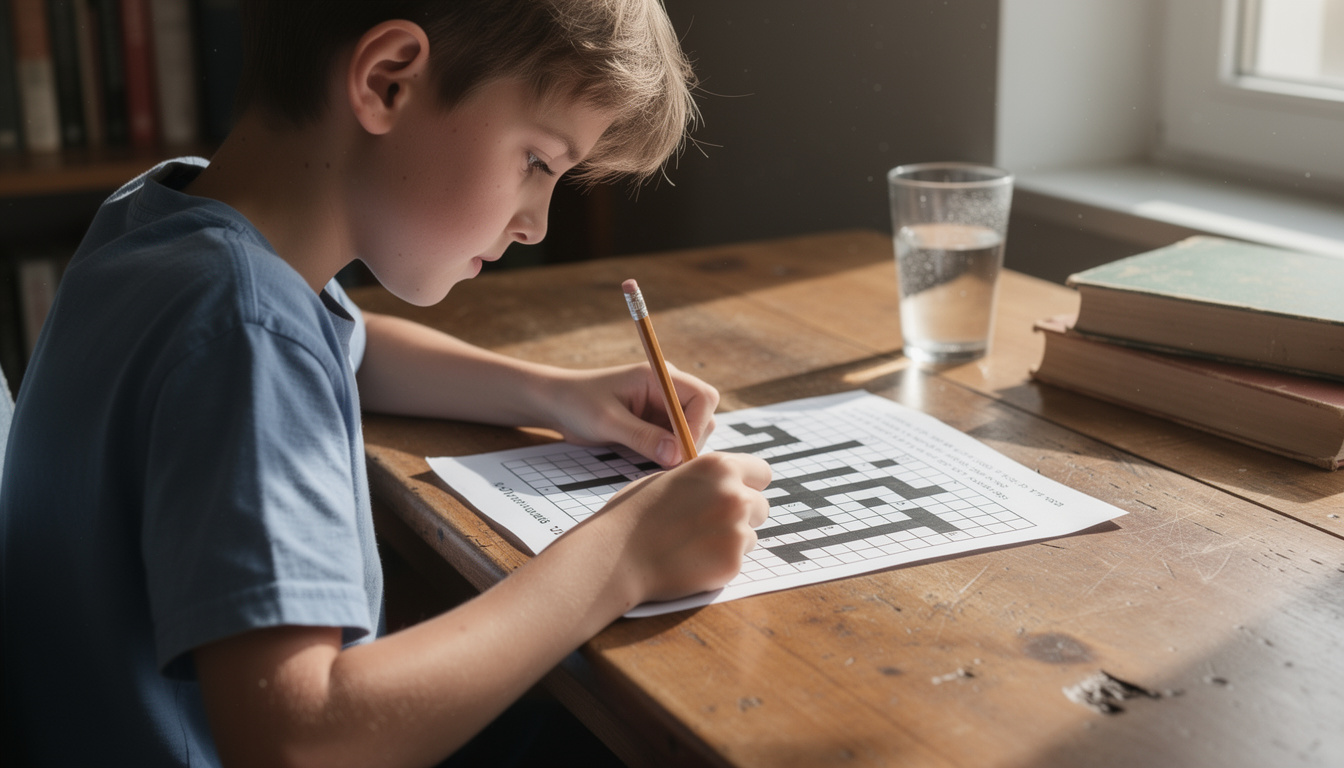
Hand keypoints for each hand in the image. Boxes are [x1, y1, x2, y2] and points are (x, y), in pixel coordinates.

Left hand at [540, 362, 718, 466]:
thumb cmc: (576, 403)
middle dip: (691, 441)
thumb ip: (642, 437)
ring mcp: (663, 406)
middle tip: (667, 464)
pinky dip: (669, 454)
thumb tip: (676, 455)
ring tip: (653, 463)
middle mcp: (667, 388)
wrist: (556, 403)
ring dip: (679, 450)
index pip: (702, 397)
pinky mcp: (656, 422)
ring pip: (691, 432)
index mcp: (658, 376)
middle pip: (703, 415)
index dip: (698, 426)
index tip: (680, 452)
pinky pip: (675, 441)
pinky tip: (650, 461)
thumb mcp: (606, 422)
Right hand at [583, 451, 771, 604]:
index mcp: (719, 467)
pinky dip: (719, 562)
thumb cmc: (634, 515)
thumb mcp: (668, 479)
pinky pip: (737, 560)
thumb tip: (724, 482)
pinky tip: (690, 561)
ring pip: (750, 535)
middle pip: (761, 506)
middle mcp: (735, 495)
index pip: (762, 472)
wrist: (616, 556)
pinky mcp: (732, 563)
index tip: (739, 493)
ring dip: (731, 540)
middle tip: (710, 525)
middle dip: (743, 515)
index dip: (749, 484)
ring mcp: (737, 531)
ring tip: (693, 544)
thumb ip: (703, 479)